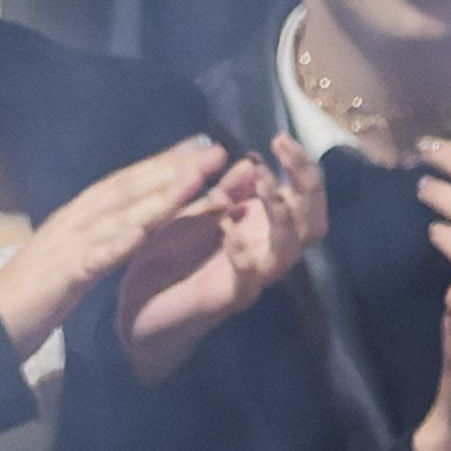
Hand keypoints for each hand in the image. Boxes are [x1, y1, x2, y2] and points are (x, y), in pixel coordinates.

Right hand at [0, 138, 230, 356]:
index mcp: (75, 218)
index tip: (200, 145)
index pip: (124, 183)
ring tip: (194, 181)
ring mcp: (65, 246)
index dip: (162, 162)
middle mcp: (72, 222)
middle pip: (127, 189)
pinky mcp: (60, 276)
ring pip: (118, 216)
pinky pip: (92, 258)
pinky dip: (117, 244)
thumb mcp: (71, 259)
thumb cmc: (30, 295)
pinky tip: (143, 233)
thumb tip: (128, 224)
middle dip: (172, 168)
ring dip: (157, 197)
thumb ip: (96, 238)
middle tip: (213, 151)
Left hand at [117, 134, 328, 381]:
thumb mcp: (192, 214)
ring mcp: (252, 278)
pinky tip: (227, 227)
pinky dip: (241, 249)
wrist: (138, 312)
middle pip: (313, 222)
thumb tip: (249, 159)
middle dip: (305, 183)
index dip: (300, 167)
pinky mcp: (228, 299)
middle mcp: (265, 253)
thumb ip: (223, 191)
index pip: (302, 198)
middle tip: (280, 150)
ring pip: (289, 250)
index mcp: (261, 229)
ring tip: (260, 181)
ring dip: (280, 212)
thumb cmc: (169, 261)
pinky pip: (249, 278)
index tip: (279, 138)